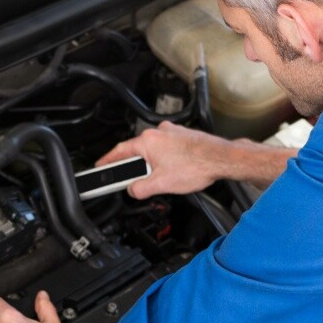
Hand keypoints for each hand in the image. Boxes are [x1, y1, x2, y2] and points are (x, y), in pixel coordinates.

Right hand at [98, 121, 293, 194]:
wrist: (222, 159)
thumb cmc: (197, 166)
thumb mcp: (161, 184)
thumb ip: (140, 188)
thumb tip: (132, 190)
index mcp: (148, 141)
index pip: (119, 151)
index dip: (107, 161)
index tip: (100, 166)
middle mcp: (158, 132)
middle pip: (137, 151)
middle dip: (134, 167)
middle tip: (132, 181)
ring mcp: (171, 132)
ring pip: (153, 151)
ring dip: (152, 165)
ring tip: (161, 179)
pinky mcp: (182, 136)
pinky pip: (166, 148)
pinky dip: (165, 160)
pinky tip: (174, 171)